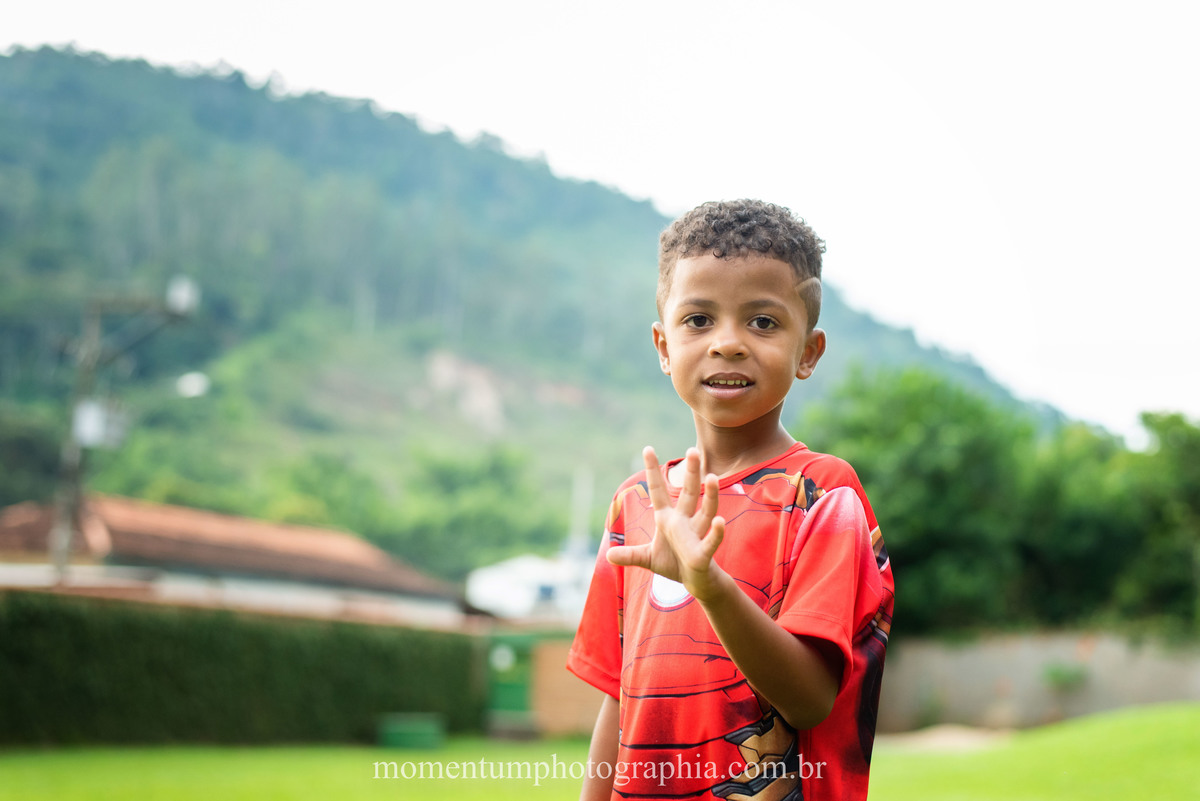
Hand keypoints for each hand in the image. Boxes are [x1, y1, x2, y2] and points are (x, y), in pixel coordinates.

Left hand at [606, 446, 727, 601]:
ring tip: (712, 476)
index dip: (653, 471)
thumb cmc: (674, 563)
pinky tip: (719, 522)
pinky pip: (711, 541)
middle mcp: (683, 522)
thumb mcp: (647, 558)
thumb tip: (608, 555)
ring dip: (710, 495)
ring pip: (705, 512)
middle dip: (691, 473)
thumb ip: (630, 554)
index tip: (647, 448)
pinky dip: (716, 532)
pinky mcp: (702, 554)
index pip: (658, 491)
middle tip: (693, 450)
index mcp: (667, 519)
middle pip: (689, 493)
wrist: (695, 582)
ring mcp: (695, 536)